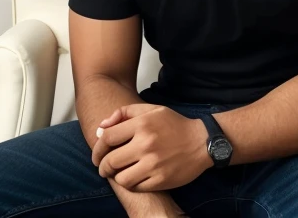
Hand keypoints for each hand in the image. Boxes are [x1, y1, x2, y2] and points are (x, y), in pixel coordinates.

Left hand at [92, 102, 209, 191]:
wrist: (201, 142)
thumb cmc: (174, 125)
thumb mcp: (151, 110)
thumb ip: (124, 113)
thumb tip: (101, 127)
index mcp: (142, 124)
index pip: (108, 138)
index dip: (97, 148)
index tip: (97, 154)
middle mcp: (146, 144)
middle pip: (111, 161)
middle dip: (103, 166)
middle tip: (104, 168)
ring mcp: (154, 164)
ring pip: (121, 178)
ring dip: (117, 177)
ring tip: (119, 173)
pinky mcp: (161, 180)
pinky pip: (136, 187)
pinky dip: (132, 184)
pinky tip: (134, 177)